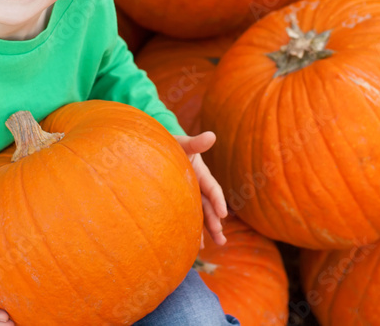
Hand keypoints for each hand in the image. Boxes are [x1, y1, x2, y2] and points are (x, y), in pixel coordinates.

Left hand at [174, 132, 227, 247]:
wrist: (156, 150)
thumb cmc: (170, 145)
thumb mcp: (182, 144)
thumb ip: (195, 143)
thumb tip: (211, 135)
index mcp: (200, 173)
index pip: (212, 188)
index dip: (218, 200)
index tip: (223, 213)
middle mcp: (197, 186)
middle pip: (209, 206)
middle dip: (216, 221)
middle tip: (220, 236)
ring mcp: (189, 196)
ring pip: (201, 214)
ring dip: (209, 229)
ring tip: (218, 244)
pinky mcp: (179, 203)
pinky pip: (187, 218)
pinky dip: (193, 230)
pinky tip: (197, 244)